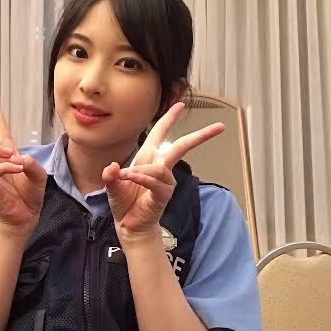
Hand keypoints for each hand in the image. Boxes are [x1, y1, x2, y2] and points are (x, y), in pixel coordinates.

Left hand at [102, 102, 224, 238]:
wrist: (129, 225)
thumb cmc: (124, 203)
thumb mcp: (112, 186)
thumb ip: (110, 176)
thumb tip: (113, 167)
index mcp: (147, 158)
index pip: (160, 134)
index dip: (169, 119)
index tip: (180, 104)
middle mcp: (159, 166)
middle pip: (181, 146)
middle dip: (200, 136)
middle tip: (219, 127)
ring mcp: (165, 180)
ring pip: (160, 166)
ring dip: (140, 171)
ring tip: (125, 177)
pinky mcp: (164, 193)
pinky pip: (155, 180)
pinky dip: (142, 178)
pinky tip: (130, 179)